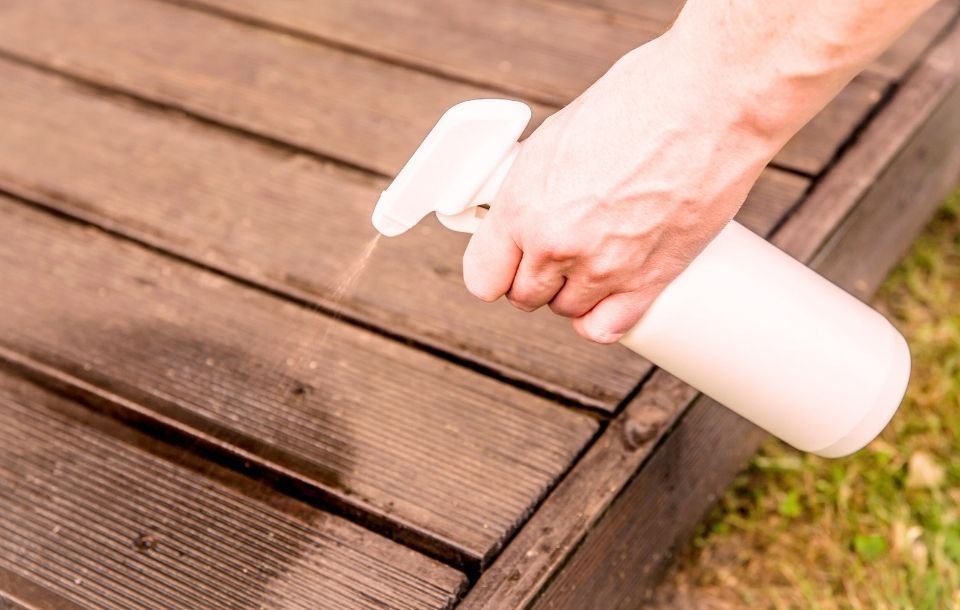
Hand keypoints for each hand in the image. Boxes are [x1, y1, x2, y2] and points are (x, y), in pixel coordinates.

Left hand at [462, 35, 777, 343]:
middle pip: (526, 297)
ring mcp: (604, 269)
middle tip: (559, 247)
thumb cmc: (639, 101)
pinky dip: (604, 318)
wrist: (711, 102)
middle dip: (537, 276)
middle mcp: (556, 245)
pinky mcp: (651, 281)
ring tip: (594, 256)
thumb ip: (533, 188)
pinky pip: (608, 328)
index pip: (482, 278)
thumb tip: (525, 210)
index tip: (507, 259)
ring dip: (575, 292)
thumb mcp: (557, 136)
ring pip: (568, 311)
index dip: (495, 269)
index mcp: (523, 206)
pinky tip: (609, 296)